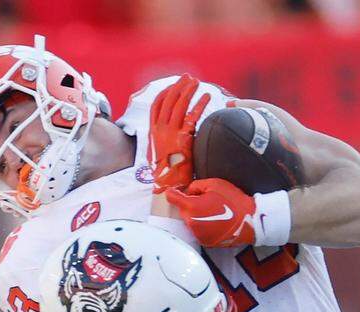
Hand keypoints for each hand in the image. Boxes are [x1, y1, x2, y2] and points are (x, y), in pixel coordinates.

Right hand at [148, 75, 209, 192]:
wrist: (169, 185)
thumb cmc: (165, 170)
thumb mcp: (157, 152)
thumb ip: (159, 139)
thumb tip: (162, 130)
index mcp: (152, 131)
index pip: (157, 105)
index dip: (166, 92)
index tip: (174, 85)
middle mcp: (160, 129)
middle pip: (169, 101)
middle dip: (179, 87)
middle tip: (188, 78)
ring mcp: (171, 133)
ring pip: (179, 105)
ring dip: (188, 91)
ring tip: (196, 82)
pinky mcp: (183, 138)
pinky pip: (192, 117)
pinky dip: (200, 105)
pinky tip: (206, 97)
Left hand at [165, 178, 257, 247]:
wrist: (250, 221)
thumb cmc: (233, 201)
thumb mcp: (215, 184)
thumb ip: (196, 185)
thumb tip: (188, 191)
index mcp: (191, 207)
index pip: (171, 197)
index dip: (173, 192)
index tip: (176, 191)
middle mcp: (190, 222)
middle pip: (182, 211)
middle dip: (189, 204)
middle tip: (205, 201)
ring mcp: (197, 234)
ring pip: (190, 221)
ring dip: (196, 216)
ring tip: (212, 212)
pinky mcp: (205, 242)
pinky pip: (198, 231)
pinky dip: (203, 226)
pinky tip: (215, 222)